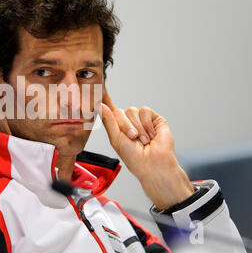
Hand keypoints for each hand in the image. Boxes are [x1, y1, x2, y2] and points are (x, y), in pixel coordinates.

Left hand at [100, 89, 193, 210]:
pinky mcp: (154, 118)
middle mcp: (129, 121)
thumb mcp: (116, 139)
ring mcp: (142, 119)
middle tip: (132, 137)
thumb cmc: (133, 157)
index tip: (97, 88)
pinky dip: (147, 123)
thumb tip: (100, 105)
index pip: (110, 110)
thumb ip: (108, 121)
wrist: (153, 163)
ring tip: (143, 140)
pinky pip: (145, 111)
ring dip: (137, 127)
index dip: (104, 100)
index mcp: (118, 127)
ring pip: (132, 110)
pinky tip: (151, 134)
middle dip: (125, 125)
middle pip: (120, 111)